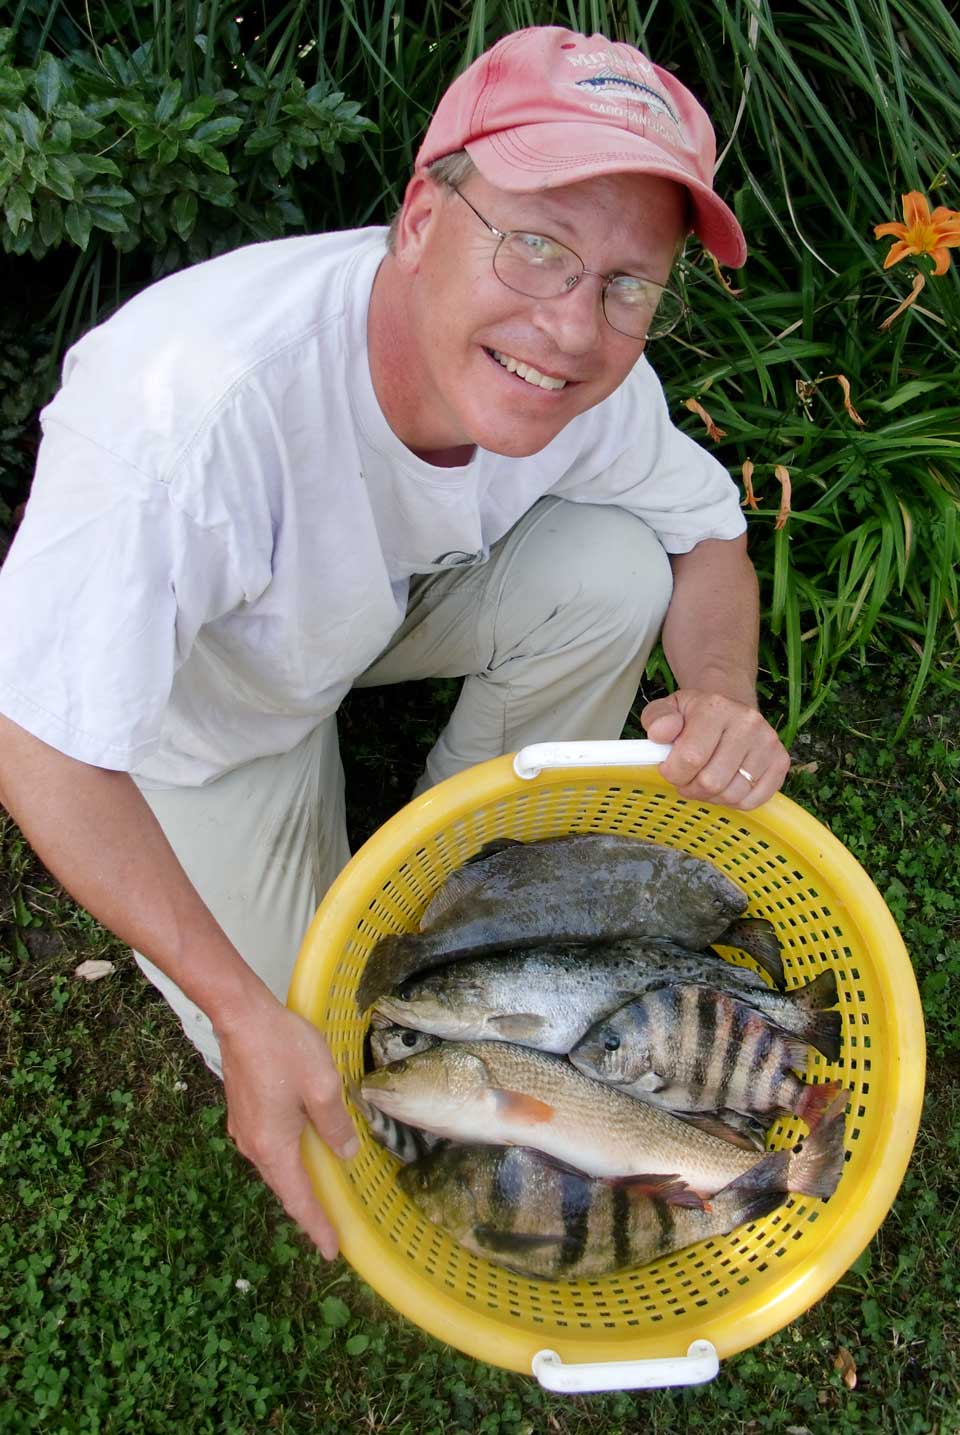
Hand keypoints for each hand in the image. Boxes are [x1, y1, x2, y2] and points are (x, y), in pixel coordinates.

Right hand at [216, 996, 358, 1258]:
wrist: (242, 1017)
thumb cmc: (284, 1049)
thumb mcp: (323, 1087)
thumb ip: (335, 1125)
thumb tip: (344, 1153)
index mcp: (274, 1148)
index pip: (299, 1200)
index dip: (317, 1226)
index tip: (331, 1252)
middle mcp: (253, 1146)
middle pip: (285, 1186)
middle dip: (309, 1208)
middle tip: (331, 1228)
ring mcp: (244, 1129)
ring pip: (276, 1165)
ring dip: (298, 1180)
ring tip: (320, 1193)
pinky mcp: (243, 1112)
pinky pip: (269, 1145)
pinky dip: (288, 1157)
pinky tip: (302, 1149)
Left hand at [640, 688, 789, 810]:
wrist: (729, 709)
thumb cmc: (695, 715)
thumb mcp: (668, 709)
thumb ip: (656, 719)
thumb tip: (660, 734)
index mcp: (715, 707)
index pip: (690, 757)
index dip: (673, 773)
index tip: (669, 768)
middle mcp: (747, 723)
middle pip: (711, 782)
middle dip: (690, 787)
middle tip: (687, 777)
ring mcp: (767, 742)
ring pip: (732, 795)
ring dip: (711, 796)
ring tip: (705, 780)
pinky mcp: (781, 761)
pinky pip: (752, 801)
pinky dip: (733, 802)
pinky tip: (725, 784)